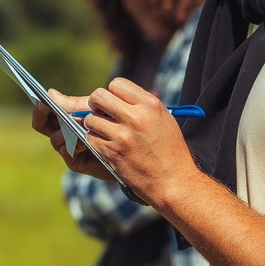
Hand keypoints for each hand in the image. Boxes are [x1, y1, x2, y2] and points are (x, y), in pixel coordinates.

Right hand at [30, 90, 111, 177]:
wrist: (134, 152)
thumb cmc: (116, 126)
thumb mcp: (96, 110)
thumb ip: (76, 104)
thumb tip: (51, 93)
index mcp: (66, 117)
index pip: (46, 110)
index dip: (41, 104)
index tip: (42, 98)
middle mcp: (63, 133)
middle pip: (43, 124)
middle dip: (41, 114)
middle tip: (44, 105)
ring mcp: (68, 148)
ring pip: (54, 137)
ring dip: (62, 130)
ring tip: (75, 124)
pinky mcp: (75, 162)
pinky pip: (66, 151)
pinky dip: (73, 144)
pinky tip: (84, 140)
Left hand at [68, 77, 201, 209]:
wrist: (173, 181)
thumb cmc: (170, 151)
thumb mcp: (164, 119)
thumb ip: (141, 105)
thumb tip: (118, 98)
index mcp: (150, 105)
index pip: (117, 84)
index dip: (112, 93)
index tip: (114, 103)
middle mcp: (135, 117)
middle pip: (98, 96)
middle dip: (96, 104)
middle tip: (100, 113)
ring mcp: (122, 136)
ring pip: (90, 119)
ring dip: (94, 125)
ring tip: (105, 132)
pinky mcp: (112, 152)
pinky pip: (91, 138)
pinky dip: (95, 141)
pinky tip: (107, 146)